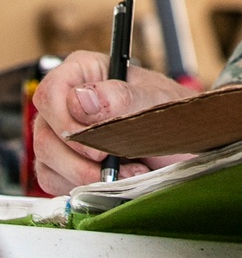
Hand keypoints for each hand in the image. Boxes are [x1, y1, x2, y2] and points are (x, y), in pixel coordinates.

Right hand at [32, 50, 197, 194]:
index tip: (96, 144)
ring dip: (86, 175)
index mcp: (86, 71)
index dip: (66, 122)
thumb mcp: (154, 103)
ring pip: (46, 161)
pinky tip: (114, 179)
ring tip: (126, 170)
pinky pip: (54, 181)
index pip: (50, 92)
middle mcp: (67, 100)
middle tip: (115, 162)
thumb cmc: (171, 114)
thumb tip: (81, 97)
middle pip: (44, 133)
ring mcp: (61, 133)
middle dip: (80, 158)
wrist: (181, 143)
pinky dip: (83, 186)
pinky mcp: (62, 163)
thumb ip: (120, 98)